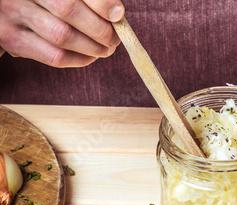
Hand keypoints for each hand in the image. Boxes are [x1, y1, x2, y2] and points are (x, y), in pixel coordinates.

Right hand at [0, 0, 124, 66]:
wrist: (3, 9)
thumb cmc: (40, 3)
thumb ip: (84, 1)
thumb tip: (115, 13)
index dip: (100, 3)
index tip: (118, 14)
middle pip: (68, 10)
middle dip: (99, 27)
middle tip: (114, 37)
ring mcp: (12, 15)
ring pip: (62, 35)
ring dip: (92, 46)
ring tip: (106, 48)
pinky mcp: (11, 40)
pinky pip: (53, 56)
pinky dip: (79, 59)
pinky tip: (91, 56)